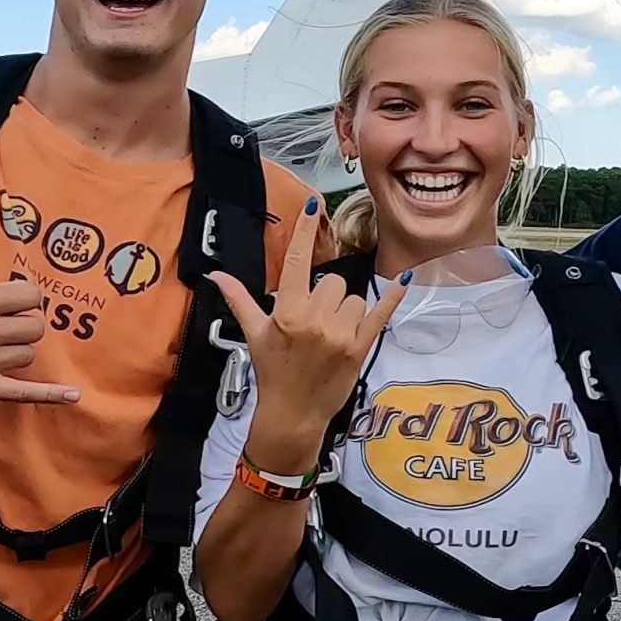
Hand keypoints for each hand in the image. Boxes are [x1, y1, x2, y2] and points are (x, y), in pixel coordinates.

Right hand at [0, 197, 79, 405]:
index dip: (25, 296)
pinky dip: (48, 394)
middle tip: (6, 322)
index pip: (29, 295)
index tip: (13, 298)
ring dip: (19, 349)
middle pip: (33, 327)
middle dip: (24, 322)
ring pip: (26, 355)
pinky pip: (21, 393)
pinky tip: (71, 395)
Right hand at [208, 200, 401, 472]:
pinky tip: (403, 281)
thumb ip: (240, 300)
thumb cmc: (272, 373)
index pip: (297, 263)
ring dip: (346, 310)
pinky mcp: (360, 347)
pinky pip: (380, 313)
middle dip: (326, 297)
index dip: (305, 232)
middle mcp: (315, 320)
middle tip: (314, 323)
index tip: (312, 205)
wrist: (293, 414)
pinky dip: (392, 298)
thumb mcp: (254, 335)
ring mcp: (340, 334)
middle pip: (333, 283)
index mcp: (287, 312)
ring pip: (354, 298)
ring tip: (331, 334)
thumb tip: (216, 276)